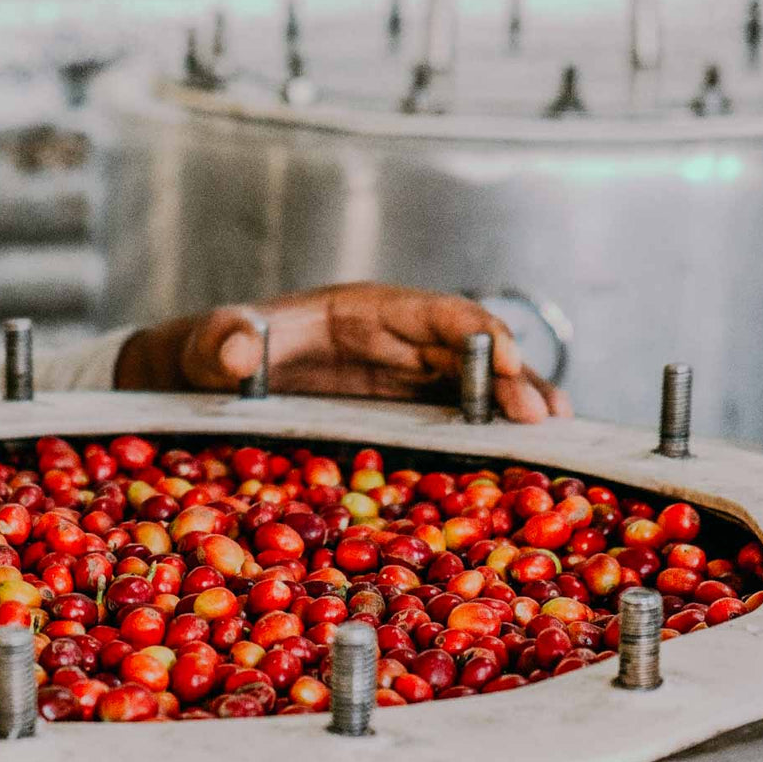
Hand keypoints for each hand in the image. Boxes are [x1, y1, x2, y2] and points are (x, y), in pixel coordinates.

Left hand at [115, 283, 570, 421]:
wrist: (202, 377)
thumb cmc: (208, 350)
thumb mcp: (207, 344)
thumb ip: (221, 342)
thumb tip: (238, 353)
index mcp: (360, 310)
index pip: (433, 313)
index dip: (471, 334)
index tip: (501, 361)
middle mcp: (392, 338)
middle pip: (467, 349)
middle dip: (510, 376)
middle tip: (546, 417)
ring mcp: (398, 375)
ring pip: (470, 382)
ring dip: (514, 402)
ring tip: (560, 431)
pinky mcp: (395, 407)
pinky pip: (449, 412)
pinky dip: (486, 427)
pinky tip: (520, 451)